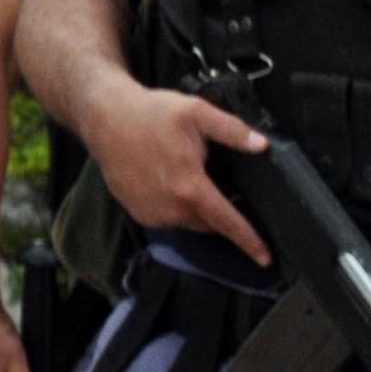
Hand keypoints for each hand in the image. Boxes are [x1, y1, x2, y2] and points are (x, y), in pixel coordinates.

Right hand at [84, 83, 269, 265]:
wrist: (105, 118)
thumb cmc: (151, 113)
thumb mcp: (197, 113)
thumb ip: (233, 131)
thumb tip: (262, 145)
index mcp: (189, 188)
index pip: (226, 222)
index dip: (249, 240)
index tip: (265, 258)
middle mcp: (170, 208)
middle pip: (210, 223)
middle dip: (224, 215)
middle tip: (229, 190)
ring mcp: (150, 213)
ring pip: (189, 222)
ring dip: (200, 210)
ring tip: (198, 181)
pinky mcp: (137, 212)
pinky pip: (169, 218)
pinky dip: (179, 208)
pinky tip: (176, 185)